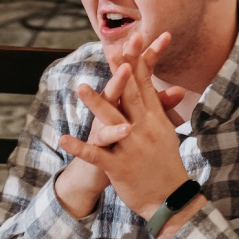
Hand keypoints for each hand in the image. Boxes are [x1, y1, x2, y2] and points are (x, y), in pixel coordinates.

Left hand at [60, 32, 195, 223]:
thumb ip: (163, 110)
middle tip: (111, 48)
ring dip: (95, 103)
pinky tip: (64, 139)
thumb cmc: (167, 164)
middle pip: (131, 94)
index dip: (137, 61)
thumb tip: (174, 90)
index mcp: (155, 119)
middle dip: (120, 71)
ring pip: (111, 121)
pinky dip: (79, 147)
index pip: (145, 84)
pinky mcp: (119, 166)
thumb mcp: (167, 133)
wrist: (170, 199)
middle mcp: (144, 128)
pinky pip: (97, 155)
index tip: (132, 39)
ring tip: (79, 87)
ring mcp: (132, 147)